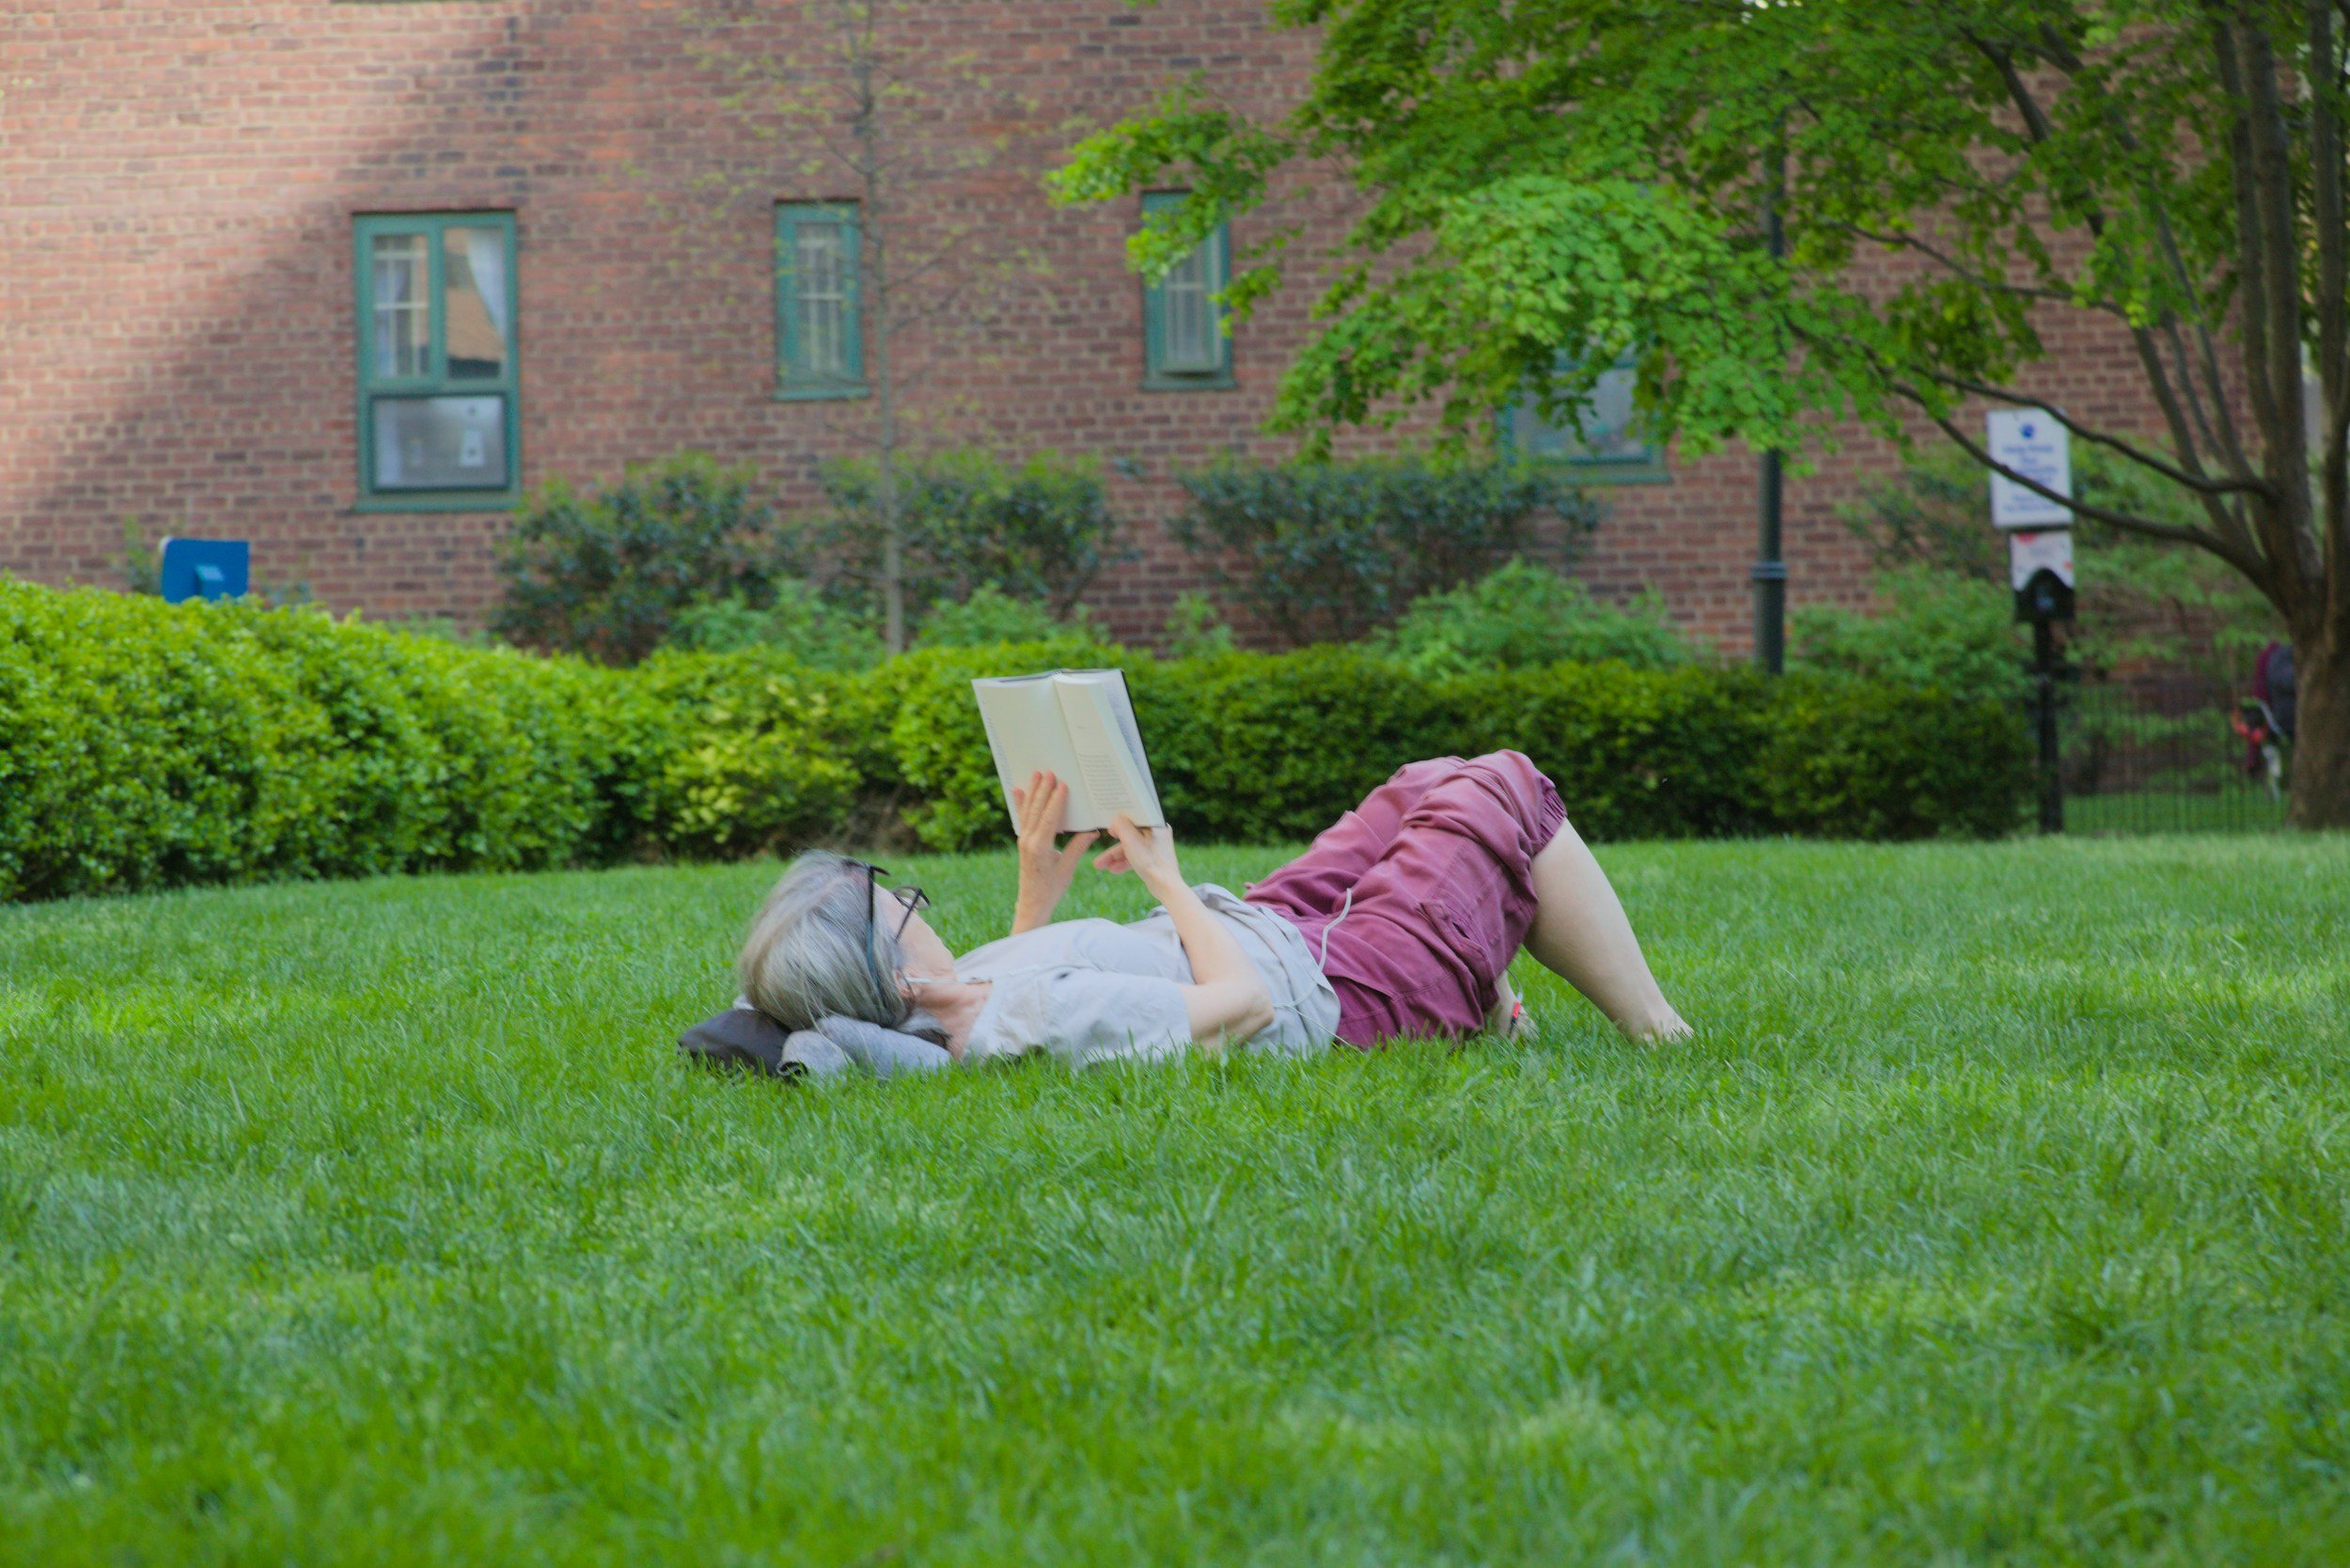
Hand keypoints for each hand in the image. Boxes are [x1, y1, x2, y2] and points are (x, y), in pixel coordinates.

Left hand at [1010, 770, 1097, 930]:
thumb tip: (1092, 831)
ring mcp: (1023, 841)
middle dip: (1042, 790)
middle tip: (1049, 772)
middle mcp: (1028, 842)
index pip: (1049, 819)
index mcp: (1040, 848)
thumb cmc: (1051, 889)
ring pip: (1028, 811)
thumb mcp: (1067, 869)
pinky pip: (1022, 818)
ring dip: (1032, 792)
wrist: (1032, 903)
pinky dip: (1021, 803)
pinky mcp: (1022, 842)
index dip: (1056, 801)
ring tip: (1036, 774)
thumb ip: (1077, 848)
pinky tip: (1019, 791)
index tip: (1062, 785)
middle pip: (1036, 810)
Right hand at [1093, 812, 1181, 891]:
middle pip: (1130, 835)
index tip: (1109, 829)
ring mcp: (1156, 846)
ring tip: (1100, 866)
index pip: (1134, 818)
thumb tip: (1116, 820)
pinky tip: (1113, 869)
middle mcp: (1158, 833)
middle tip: (1099, 852)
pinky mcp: (1155, 858)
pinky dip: (1125, 861)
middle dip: (1113, 846)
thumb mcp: (1131, 840)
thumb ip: (1121, 826)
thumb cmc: (1151, 862)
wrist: (1166, 886)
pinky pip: (1137, 856)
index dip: (1120, 822)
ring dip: (1116, 856)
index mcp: (1156, 824)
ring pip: (1132, 847)